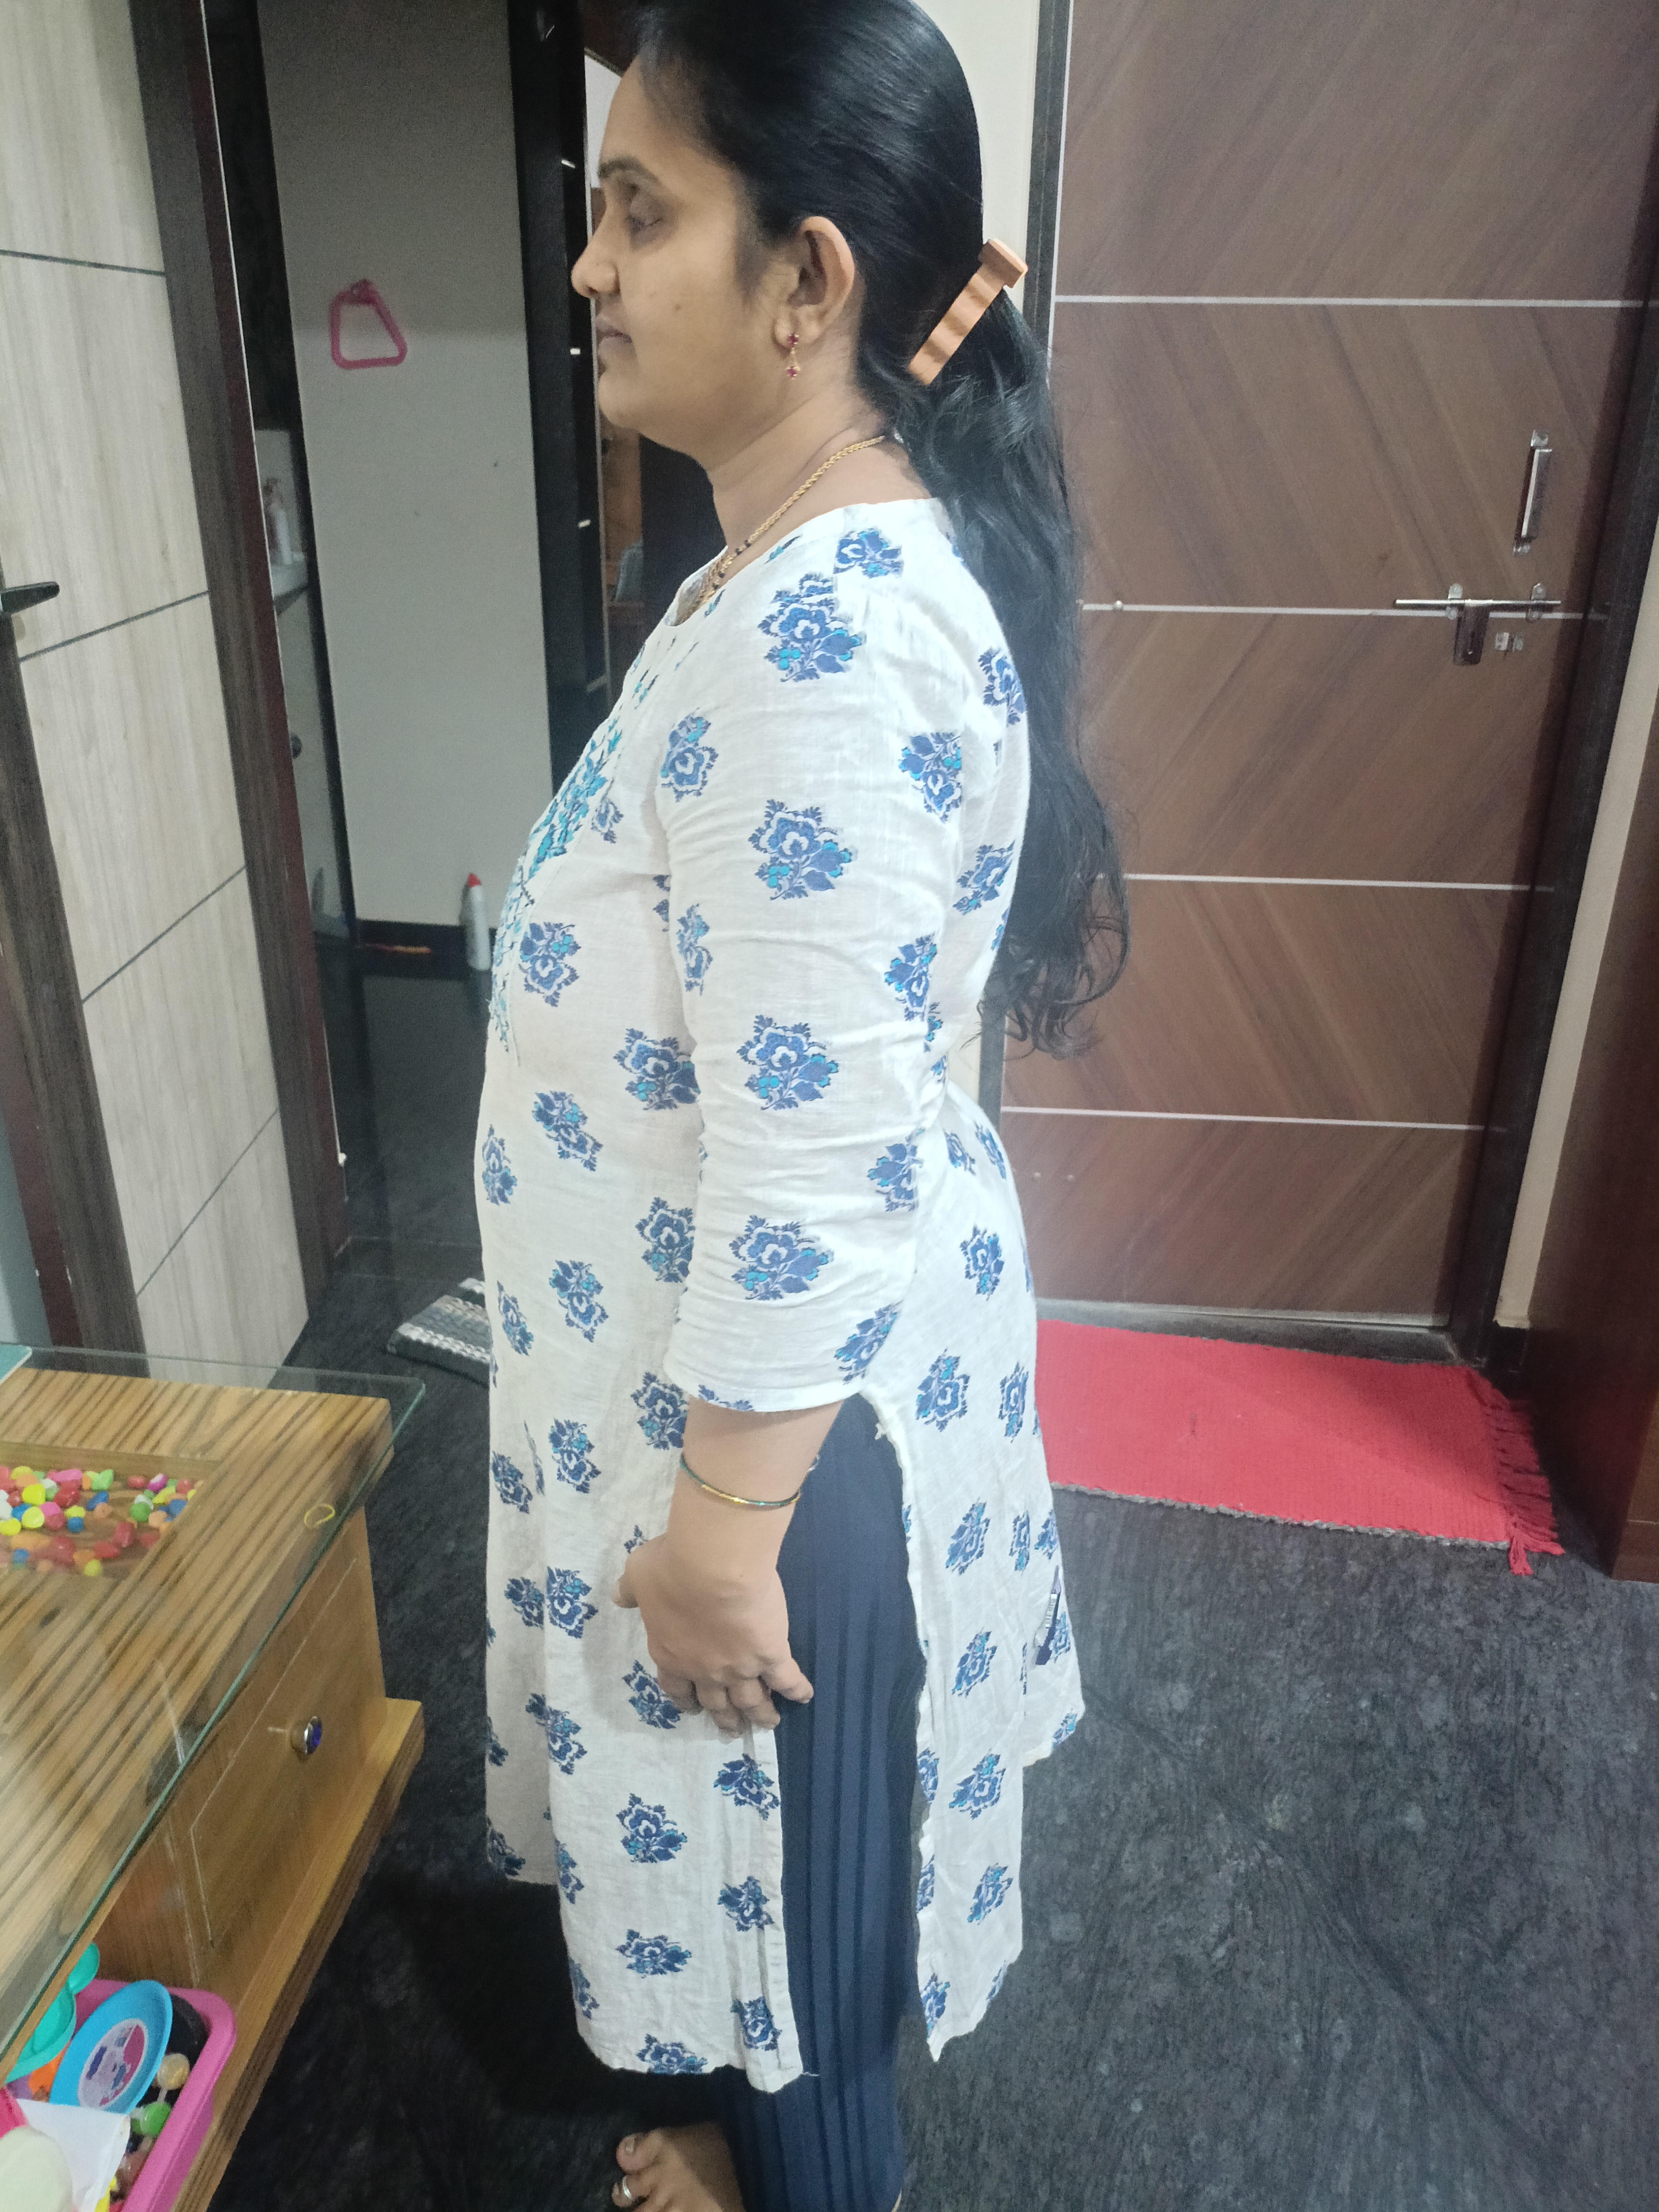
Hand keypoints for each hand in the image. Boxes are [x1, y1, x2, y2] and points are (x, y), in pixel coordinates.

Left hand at [613, 1535, 812, 1735]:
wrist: (712, 1566)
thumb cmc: (672, 1568)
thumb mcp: (639, 1575)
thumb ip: (630, 1590)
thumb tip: (619, 1596)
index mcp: (672, 1653)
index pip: (676, 1687)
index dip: (685, 1700)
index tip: (692, 1708)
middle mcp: (705, 1670)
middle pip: (716, 1702)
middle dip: (725, 1717)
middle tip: (732, 1729)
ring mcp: (740, 1666)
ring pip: (751, 1699)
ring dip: (759, 1713)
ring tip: (768, 1723)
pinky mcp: (771, 1653)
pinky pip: (787, 1678)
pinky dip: (796, 1690)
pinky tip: (804, 1697)